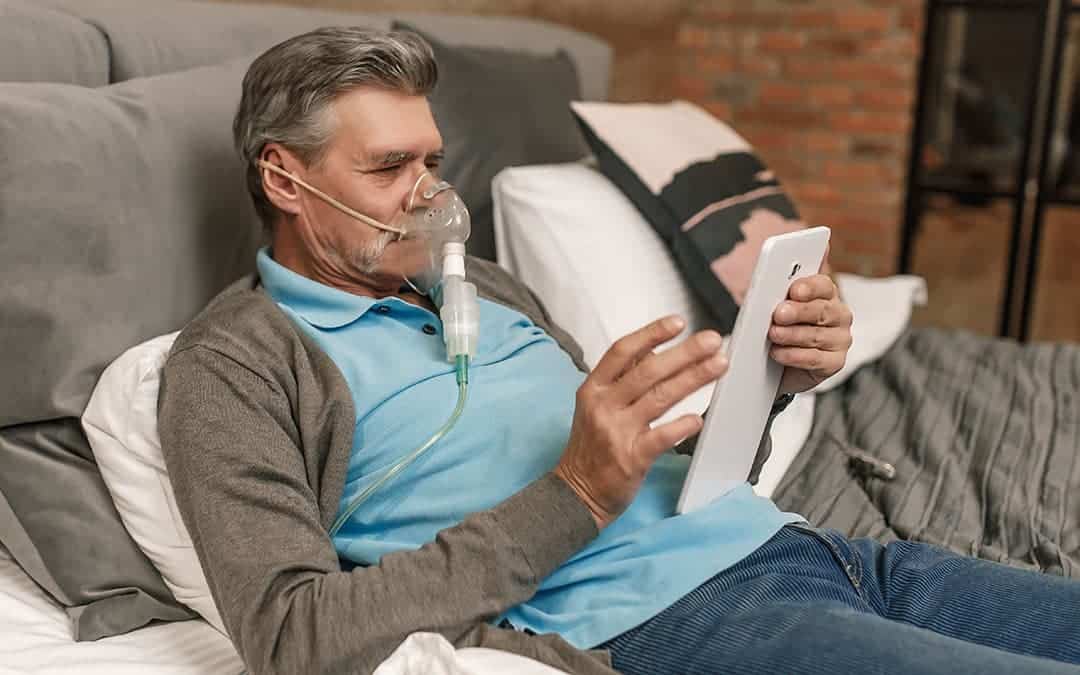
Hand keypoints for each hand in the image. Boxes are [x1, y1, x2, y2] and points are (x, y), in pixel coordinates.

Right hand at [554, 316, 727, 529]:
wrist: (577, 492)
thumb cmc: (591, 447)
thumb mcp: (595, 404)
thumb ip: (622, 376)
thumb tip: (651, 347)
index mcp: (593, 389)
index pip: (623, 351)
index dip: (651, 333)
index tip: (678, 322)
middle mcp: (603, 406)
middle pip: (648, 370)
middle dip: (684, 352)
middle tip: (712, 340)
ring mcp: (616, 432)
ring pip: (660, 398)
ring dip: (693, 378)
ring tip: (718, 366)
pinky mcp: (631, 459)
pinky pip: (661, 437)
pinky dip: (681, 426)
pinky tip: (698, 418)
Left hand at [769, 273, 851, 394]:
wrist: (775, 366)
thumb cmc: (778, 329)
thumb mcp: (772, 307)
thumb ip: (775, 293)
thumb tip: (763, 281)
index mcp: (825, 294)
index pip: (823, 285)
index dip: (809, 287)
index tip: (794, 291)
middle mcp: (837, 315)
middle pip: (822, 310)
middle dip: (799, 312)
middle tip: (779, 314)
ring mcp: (839, 339)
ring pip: (817, 335)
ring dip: (792, 335)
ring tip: (774, 334)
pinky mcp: (834, 362)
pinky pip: (815, 359)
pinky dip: (794, 356)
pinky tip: (778, 352)